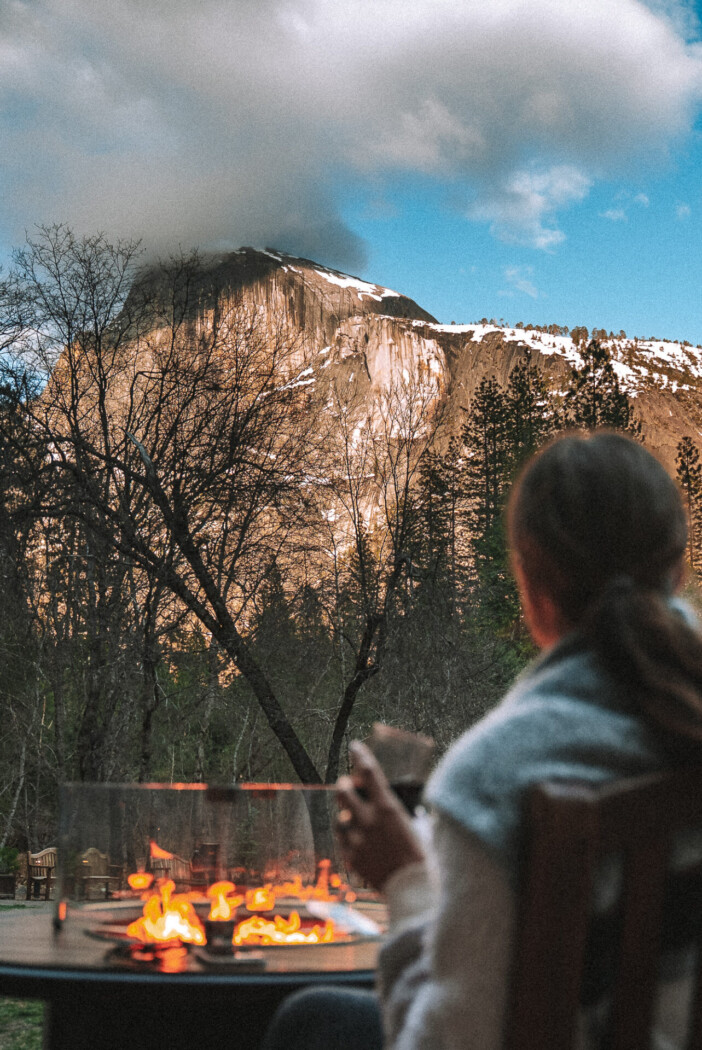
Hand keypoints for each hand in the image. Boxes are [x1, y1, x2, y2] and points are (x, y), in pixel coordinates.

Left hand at [336, 740, 424, 892]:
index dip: (360, 756)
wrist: (413, 890)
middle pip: (343, 791)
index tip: (355, 747)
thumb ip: (398, 813)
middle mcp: (368, 820)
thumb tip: (394, 805)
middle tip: (350, 787)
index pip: (369, 772)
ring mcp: (357, 839)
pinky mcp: (351, 858)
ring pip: (339, 818)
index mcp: (387, 807)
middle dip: (345, 785)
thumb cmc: (423, 857)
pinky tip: (359, 843)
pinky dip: (349, 839)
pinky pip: (342, 842)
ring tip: (357, 822)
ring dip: (347, 816)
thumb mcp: (416, 826)